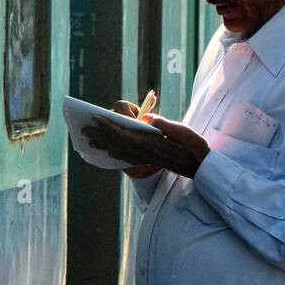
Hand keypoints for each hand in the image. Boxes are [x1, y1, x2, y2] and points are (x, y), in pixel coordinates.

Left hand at [84, 107, 210, 178]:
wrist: (200, 167)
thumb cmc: (194, 147)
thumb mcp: (183, 132)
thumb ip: (164, 124)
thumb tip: (146, 117)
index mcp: (150, 143)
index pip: (123, 133)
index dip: (107, 125)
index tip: (95, 117)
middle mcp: (143, 152)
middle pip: (116, 142)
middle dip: (100, 134)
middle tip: (84, 129)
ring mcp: (144, 158)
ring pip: (118, 151)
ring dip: (104, 144)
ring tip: (90, 141)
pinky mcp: (147, 161)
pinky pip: (126, 158)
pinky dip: (115, 153)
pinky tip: (109, 152)